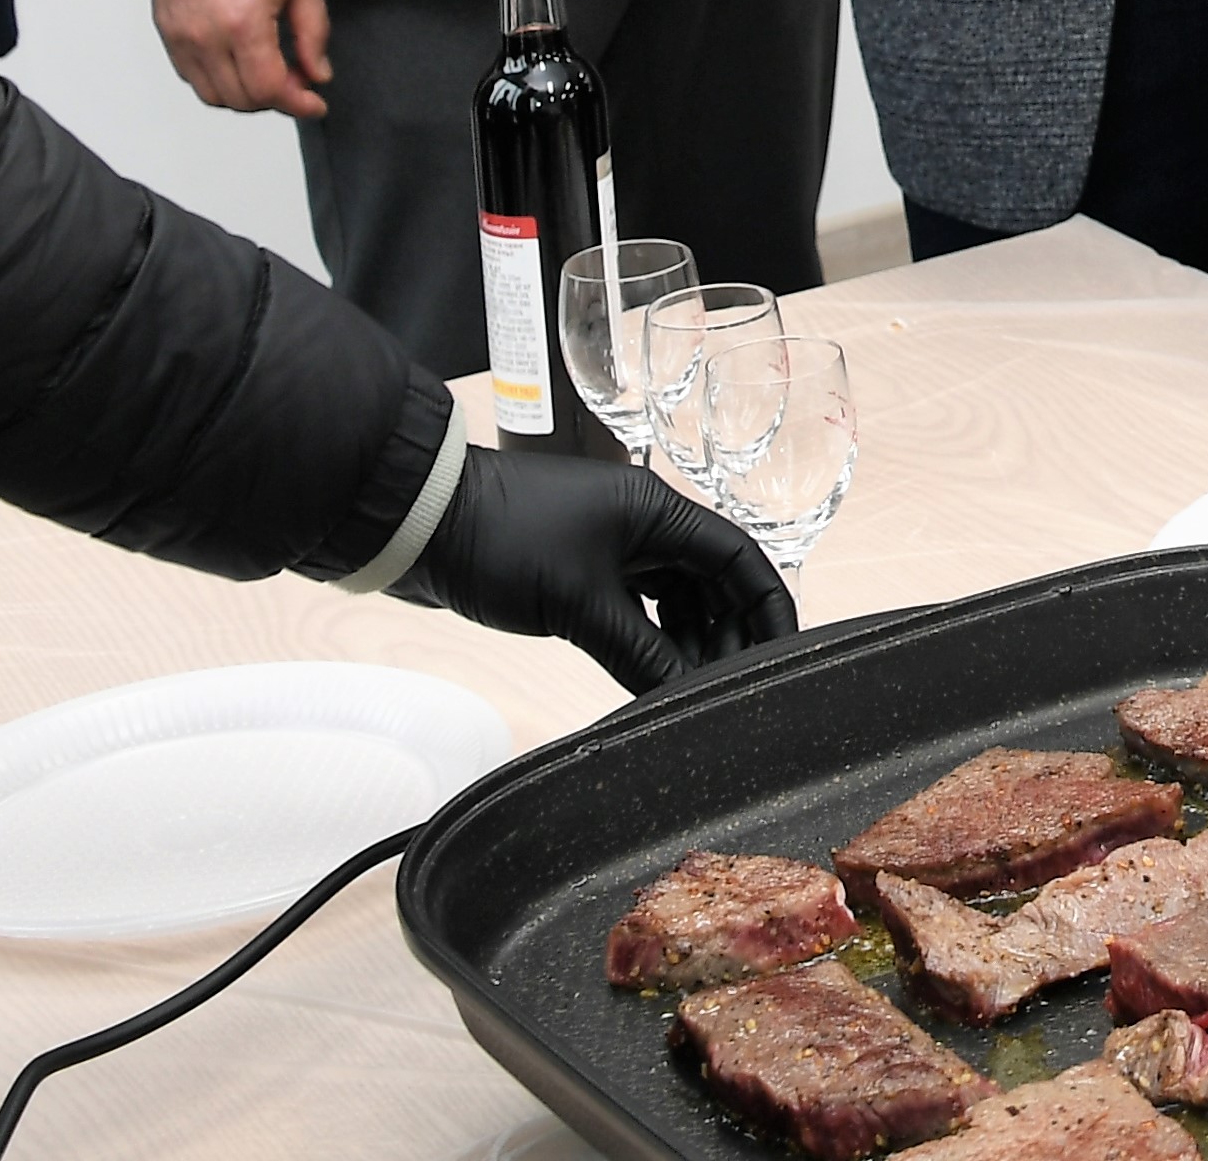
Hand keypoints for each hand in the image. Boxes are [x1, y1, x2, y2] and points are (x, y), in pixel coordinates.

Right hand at [152, 0, 330, 118]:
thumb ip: (313, 32)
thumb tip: (317, 75)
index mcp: (243, 22)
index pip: (268, 89)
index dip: (298, 104)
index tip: (316, 104)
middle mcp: (205, 35)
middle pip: (240, 99)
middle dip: (276, 99)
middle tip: (299, 81)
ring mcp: (180, 35)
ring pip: (213, 95)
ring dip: (245, 94)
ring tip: (270, 72)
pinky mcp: (166, 30)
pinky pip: (191, 75)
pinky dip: (218, 80)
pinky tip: (241, 62)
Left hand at [393, 444, 798, 694]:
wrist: (422, 521)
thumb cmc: (503, 540)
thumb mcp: (580, 605)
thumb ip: (641, 653)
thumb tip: (685, 696)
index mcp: (658, 512)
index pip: (739, 557)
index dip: (769, 606)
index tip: (785, 653)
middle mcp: (643, 524)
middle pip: (711, 581)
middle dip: (728, 634)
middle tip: (729, 689)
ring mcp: (610, 545)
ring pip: (674, 598)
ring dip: (687, 642)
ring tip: (690, 691)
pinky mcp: (580, 568)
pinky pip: (636, 606)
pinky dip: (650, 638)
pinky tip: (650, 674)